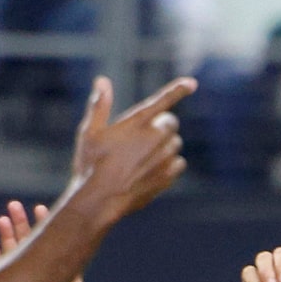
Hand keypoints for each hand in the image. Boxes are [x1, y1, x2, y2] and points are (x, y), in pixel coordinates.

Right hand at [0, 200, 84, 281]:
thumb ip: (72, 272)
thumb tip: (79, 251)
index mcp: (51, 269)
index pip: (46, 242)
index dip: (42, 225)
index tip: (40, 208)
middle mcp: (35, 272)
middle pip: (25, 242)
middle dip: (20, 223)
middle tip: (14, 205)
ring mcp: (21, 281)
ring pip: (11, 253)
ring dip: (6, 236)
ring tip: (2, 218)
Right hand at [69, 74, 194, 216]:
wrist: (99, 200)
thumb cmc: (90, 164)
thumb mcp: (89, 132)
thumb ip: (99, 106)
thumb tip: (102, 81)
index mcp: (137, 123)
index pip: (163, 101)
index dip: (179, 90)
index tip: (192, 83)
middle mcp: (155, 138)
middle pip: (171, 122)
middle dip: (161, 125)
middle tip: (140, 136)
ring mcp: (164, 158)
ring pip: (175, 143)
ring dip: (164, 145)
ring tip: (141, 156)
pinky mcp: (168, 177)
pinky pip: (179, 163)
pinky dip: (170, 163)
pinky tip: (151, 170)